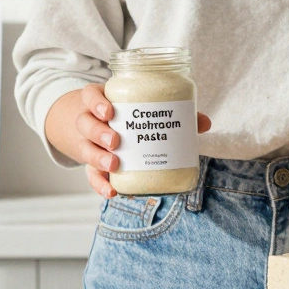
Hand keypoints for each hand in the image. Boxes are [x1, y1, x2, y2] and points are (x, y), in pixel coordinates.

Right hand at [45, 84, 210, 197]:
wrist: (94, 127)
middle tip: (115, 142)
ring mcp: (87, 143)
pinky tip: (112, 191)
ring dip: (98, 158)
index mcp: (99, 101)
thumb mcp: (137, 107)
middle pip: (84, 123)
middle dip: (99, 133)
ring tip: (114, 164)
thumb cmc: (124, 114)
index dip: (96, 103)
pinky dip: (99, 185)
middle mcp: (88, 121)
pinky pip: (91, 176)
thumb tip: (204, 123)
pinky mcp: (90, 164)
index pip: (90, 96)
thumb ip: (170, 113)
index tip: (109, 112)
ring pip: (85, 149)